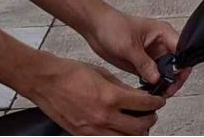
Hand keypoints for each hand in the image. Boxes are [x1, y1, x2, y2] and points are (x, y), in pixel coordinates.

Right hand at [21, 51, 165, 136]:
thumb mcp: (101, 73)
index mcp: (109, 97)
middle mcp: (103, 117)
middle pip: (138, 128)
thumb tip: (135, 94)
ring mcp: (92, 129)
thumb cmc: (68, 73)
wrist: (46, 81)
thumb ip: (120, 86)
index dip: (155, 104)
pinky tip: (119, 129)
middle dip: (150, 120)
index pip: (142, 105)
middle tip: (152, 114)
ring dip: (136, 133)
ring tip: (138, 124)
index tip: (158, 102)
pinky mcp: (82, 135)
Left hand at [85, 8, 191, 96]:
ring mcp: (151, 55)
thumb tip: (157, 79)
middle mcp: (160, 44)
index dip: (182, 67)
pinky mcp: (142, 63)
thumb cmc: (112, 26)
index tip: (175, 81)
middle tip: (165, 91)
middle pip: (176, 65)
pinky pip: (153, 77)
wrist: (95, 26)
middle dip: (173, 79)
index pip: (182, 51)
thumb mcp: (129, 46)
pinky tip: (147, 91)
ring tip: (156, 93)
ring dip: (163, 84)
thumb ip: (144, 63)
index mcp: (163, 33)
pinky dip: (152, 85)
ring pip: (165, 73)